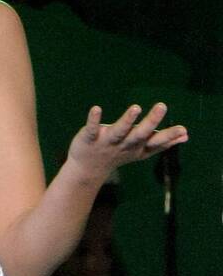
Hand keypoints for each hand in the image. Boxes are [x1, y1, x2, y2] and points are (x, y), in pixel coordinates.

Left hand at [66, 103, 187, 183]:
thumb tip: (186, 135)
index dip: (169, 137)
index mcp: (139, 147)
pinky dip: (93, 119)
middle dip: (151, 121)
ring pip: (119, 131)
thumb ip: (162, 142)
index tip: (184, 129)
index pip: (156, 142)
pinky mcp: (89, 138)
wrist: (88, 169)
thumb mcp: (142, 150)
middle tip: (162, 106)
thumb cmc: (119, 154)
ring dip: (127, 120)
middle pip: (140, 134)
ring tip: (136, 107)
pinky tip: (96, 108)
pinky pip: (91, 128)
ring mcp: (107, 142)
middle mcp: (125, 145)